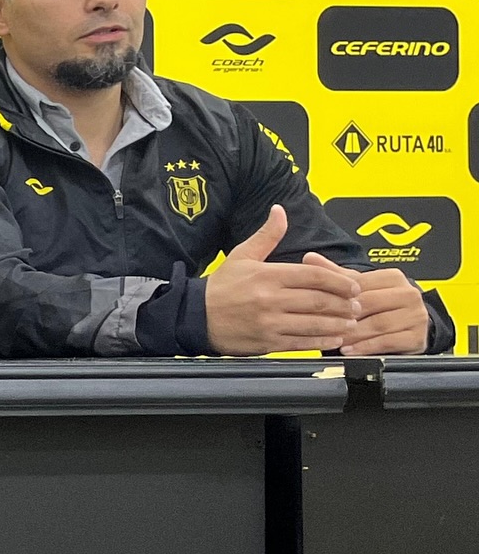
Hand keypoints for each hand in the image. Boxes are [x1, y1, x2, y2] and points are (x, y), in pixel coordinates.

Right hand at [206, 205, 361, 355]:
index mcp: (267, 275)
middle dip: (345, 303)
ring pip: (315, 323)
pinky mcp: (269, 343)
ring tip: (352, 321)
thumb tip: (280, 211)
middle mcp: (270, 299)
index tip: (353, 285)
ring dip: (339, 323)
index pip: (313, 275)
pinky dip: (323, 341)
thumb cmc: (222, 286)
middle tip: (358, 304)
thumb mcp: (242, 255)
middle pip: (319, 300)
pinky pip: (303, 343)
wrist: (196, 315)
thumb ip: (267, 235)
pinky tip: (335, 338)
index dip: (338, 280)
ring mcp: (270, 323)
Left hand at [303, 255, 429, 354]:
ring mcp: (416, 316)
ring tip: (336, 339)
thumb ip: (336, 274)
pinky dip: (367, 347)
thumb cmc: (380, 303)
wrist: (408, 324)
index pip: (362, 285)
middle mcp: (408, 294)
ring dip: (355, 334)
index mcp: (393, 277)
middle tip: (327, 324)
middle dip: (346, 316)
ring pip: (380, 324)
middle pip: (371, 304)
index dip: (340, 296)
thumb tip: (310, 258)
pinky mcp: (417, 337)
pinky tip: (351, 350)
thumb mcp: (360, 286)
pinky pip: (390, 342)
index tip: (321, 304)